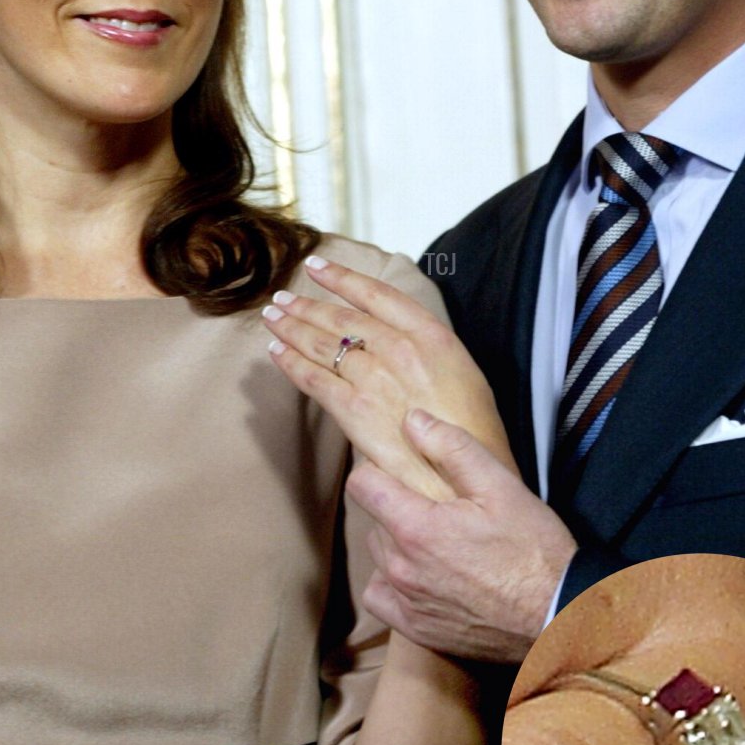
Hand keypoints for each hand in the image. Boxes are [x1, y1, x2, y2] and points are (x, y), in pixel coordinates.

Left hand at [262, 253, 513, 501]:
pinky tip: (276, 352)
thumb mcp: (464, 373)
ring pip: (322, 345)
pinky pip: (314, 380)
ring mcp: (376, 379)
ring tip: (273, 317)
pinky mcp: (355, 411)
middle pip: (342, 319)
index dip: (342, 278)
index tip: (318, 268)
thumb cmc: (471, 431)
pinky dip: (291, 363)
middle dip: (307, 305)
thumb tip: (395, 338)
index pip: (376, 294)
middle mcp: (400, 350)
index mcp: (431, 336)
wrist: (465, 476)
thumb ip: (427, 349)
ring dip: (291, 328)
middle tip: (283, 298)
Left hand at [346, 411, 578, 662]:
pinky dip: (392, 583)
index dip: (377, 468)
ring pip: (378, 556)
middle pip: (373, 520)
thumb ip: (451, 448)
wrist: (557, 616)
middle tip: (432, 503)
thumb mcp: (500, 486)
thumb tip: (411, 420)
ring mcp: (407, 602)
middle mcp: (401, 569)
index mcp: (415, 528)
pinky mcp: (416, 629)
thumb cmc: (534, 551)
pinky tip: (421, 574)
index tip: (399, 467)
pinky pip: (380, 597)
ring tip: (434, 538)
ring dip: (395, 542)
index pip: (362, 485)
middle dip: (394, 504)